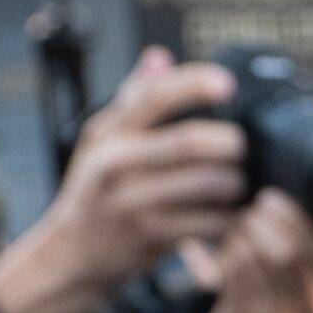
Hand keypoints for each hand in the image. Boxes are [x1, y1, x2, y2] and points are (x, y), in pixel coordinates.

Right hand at [0, 50, 250, 312]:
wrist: (71, 254)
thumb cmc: (94, 190)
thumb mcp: (101, 140)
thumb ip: (133, 99)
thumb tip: (160, 58)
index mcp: (109, 133)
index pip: (154, 96)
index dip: (195, 85)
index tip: (228, 84)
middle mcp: (117, 165)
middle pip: (189, 143)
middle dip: (228, 142)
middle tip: (242, 145)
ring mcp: (134, 204)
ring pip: (205, 185)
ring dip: (234, 182)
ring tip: (239, 181)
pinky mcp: (151, 238)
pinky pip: (207, 224)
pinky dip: (229, 218)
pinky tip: (233, 214)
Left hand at [198, 191, 312, 312]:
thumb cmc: (277, 312)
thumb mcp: (305, 284)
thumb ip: (309, 248)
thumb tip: (299, 198)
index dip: (294, 214)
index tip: (271, 198)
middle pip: (291, 248)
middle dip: (266, 221)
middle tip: (253, 211)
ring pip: (261, 257)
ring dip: (244, 235)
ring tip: (240, 231)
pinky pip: (237, 273)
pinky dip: (227, 255)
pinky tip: (224, 253)